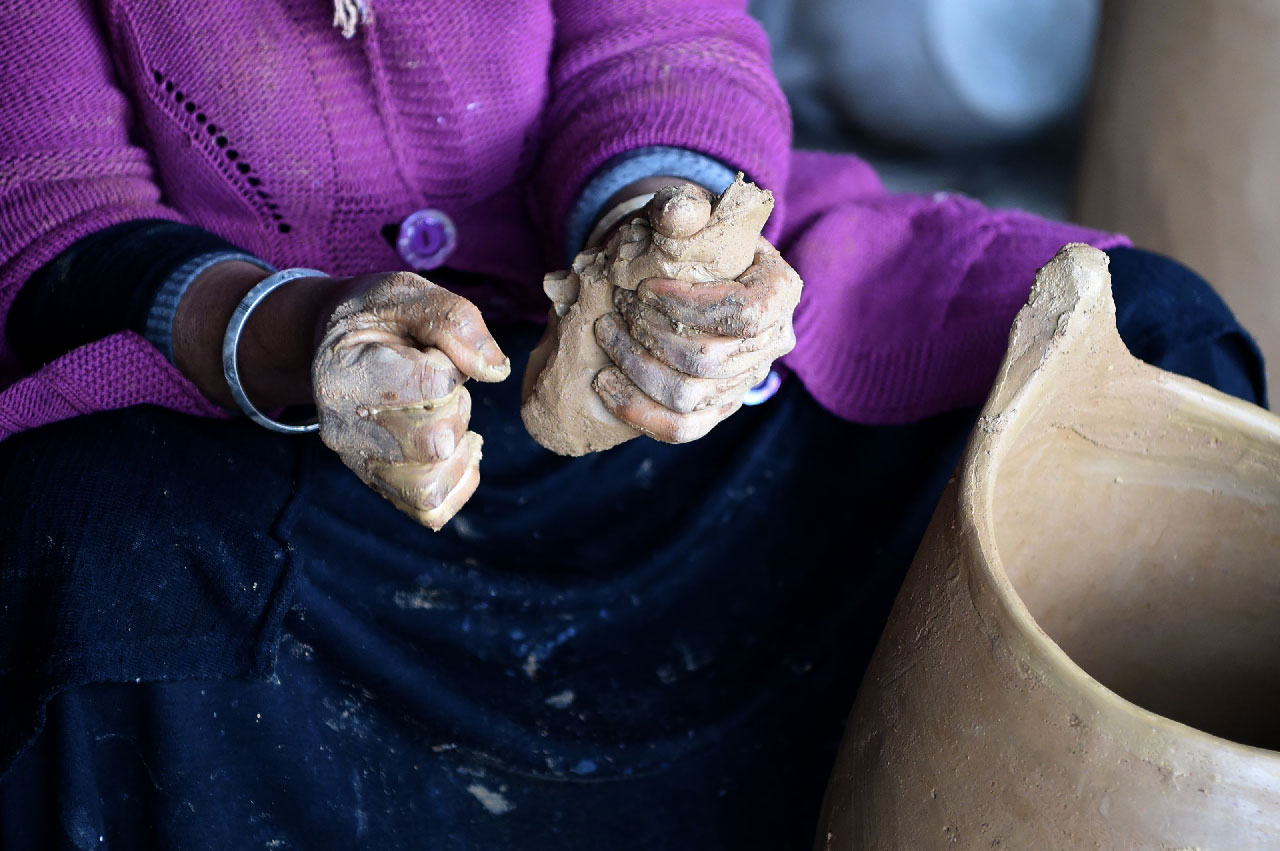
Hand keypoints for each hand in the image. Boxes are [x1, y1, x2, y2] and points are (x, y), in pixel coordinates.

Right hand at [312, 272, 508, 529]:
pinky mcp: (378, 482)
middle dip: (457, 406)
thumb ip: (455, 321)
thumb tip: (497, 371)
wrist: (336, 343)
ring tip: (445, 413)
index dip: (450, 363)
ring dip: (458, 447)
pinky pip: (429, 510)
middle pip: (434, 441)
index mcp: (345, 372)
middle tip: (441, 381)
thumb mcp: (407, 294)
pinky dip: (458, 483)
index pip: (432, 384)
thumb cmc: (376, 316)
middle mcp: (342, 428)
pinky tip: (461, 449)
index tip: (429, 350)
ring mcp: (358, 461)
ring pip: (430, 485)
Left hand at [592, 191, 800, 442]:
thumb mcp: (685, 214)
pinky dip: (637, 410)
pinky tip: (604, 383)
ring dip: (636, 367)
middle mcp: (771, 342)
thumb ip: (682, 208)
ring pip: (690, 397)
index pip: (743, 314)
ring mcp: (744, 380)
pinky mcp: (716, 407)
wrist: (676, 272)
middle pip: (710, 361)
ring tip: (605, 335)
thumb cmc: (686, 241)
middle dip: (651, 334)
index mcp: (779, 291)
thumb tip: (678, 215)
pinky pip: (682, 429)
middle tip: (615, 307)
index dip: (688, 307)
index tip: (643, 288)